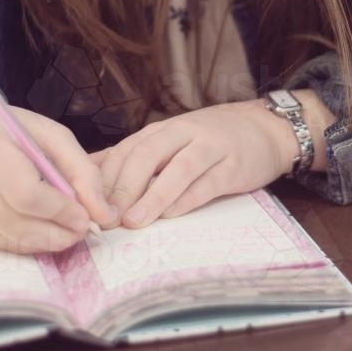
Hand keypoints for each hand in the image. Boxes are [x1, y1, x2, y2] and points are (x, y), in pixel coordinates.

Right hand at [0, 99, 117, 253]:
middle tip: (80, 231)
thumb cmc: (14, 134)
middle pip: (15, 221)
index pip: (26, 193)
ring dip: (44, 242)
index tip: (86, 217)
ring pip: (7, 238)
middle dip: (55, 232)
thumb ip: (83, 172)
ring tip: (66, 232)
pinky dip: (26, 243)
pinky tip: (42, 231)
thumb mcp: (53, 137)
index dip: (60, 210)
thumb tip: (104, 215)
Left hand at [89, 99, 294, 228]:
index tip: (86, 206)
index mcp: (162, 130)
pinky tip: (171, 215)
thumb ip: (134, 158)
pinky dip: (188, 199)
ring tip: (133, 222)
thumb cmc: (209, 140)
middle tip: (105, 217)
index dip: (104, 177)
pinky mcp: (234, 166)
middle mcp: (183, 133)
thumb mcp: (170, 142)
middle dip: (123, 187)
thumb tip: (87, 176)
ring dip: (153, 196)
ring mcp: (211, 147)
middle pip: (147, 154)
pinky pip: (208, 182)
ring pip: (178, 168)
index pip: (126, 149)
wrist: (264, 128)